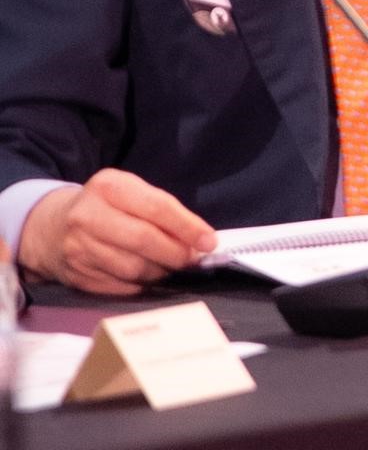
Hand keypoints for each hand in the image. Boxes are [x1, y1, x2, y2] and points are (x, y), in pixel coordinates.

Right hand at [19, 169, 216, 295]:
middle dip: (176, 253)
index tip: (209, 242)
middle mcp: (87, 216)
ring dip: (160, 271)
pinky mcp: (76, 275)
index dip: (187, 227)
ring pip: (133, 268)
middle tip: (192, 259)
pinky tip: (147, 275)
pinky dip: (141, 284)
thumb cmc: (107, 207)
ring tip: (169, 265)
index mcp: (108, 187)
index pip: (157, 208)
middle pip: (143, 240)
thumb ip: (164, 210)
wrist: (52, 228)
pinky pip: (120, 286)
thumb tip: (201, 240)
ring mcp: (78, 248)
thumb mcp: (131, 193)